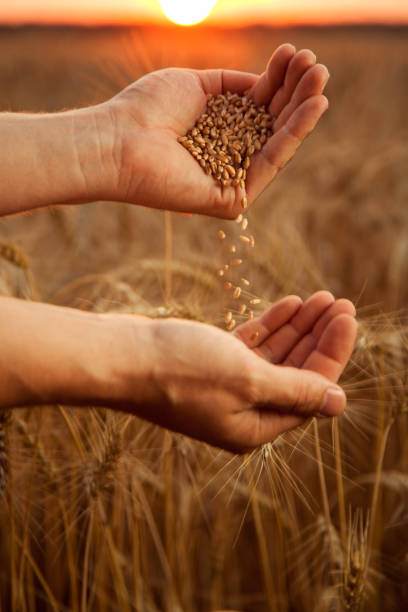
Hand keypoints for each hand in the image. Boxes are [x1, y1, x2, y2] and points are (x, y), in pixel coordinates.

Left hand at [105, 44, 328, 217]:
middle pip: (271, 124)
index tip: (294, 54)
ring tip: (321, 78)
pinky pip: (269, 165)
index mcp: (217, 132)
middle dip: (295, 93)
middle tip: (317, 65)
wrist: (118, 140)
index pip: (257, 106)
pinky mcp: (231, 199)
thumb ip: (232, 84)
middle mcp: (226, 157)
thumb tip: (264, 81)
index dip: (278, 81)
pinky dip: (292, 136)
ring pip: (276, 144)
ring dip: (302, 111)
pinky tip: (311, 107)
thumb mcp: (197, 85)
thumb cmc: (147, 109)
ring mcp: (230, 179)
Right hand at [134, 291, 355, 452]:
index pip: (310, 390)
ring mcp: (225, 386)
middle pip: (296, 372)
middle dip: (319, 337)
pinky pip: (251, 345)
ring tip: (321, 298)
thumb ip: (295, 389)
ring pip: (275, 355)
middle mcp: (243, 410)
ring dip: (298, 327)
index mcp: (255, 426)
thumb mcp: (247, 379)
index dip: (332, 352)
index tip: (347, 316)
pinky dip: (271, 325)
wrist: (119, 356)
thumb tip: (337, 402)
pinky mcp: (209, 363)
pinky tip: (290, 304)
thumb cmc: (179, 370)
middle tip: (341, 303)